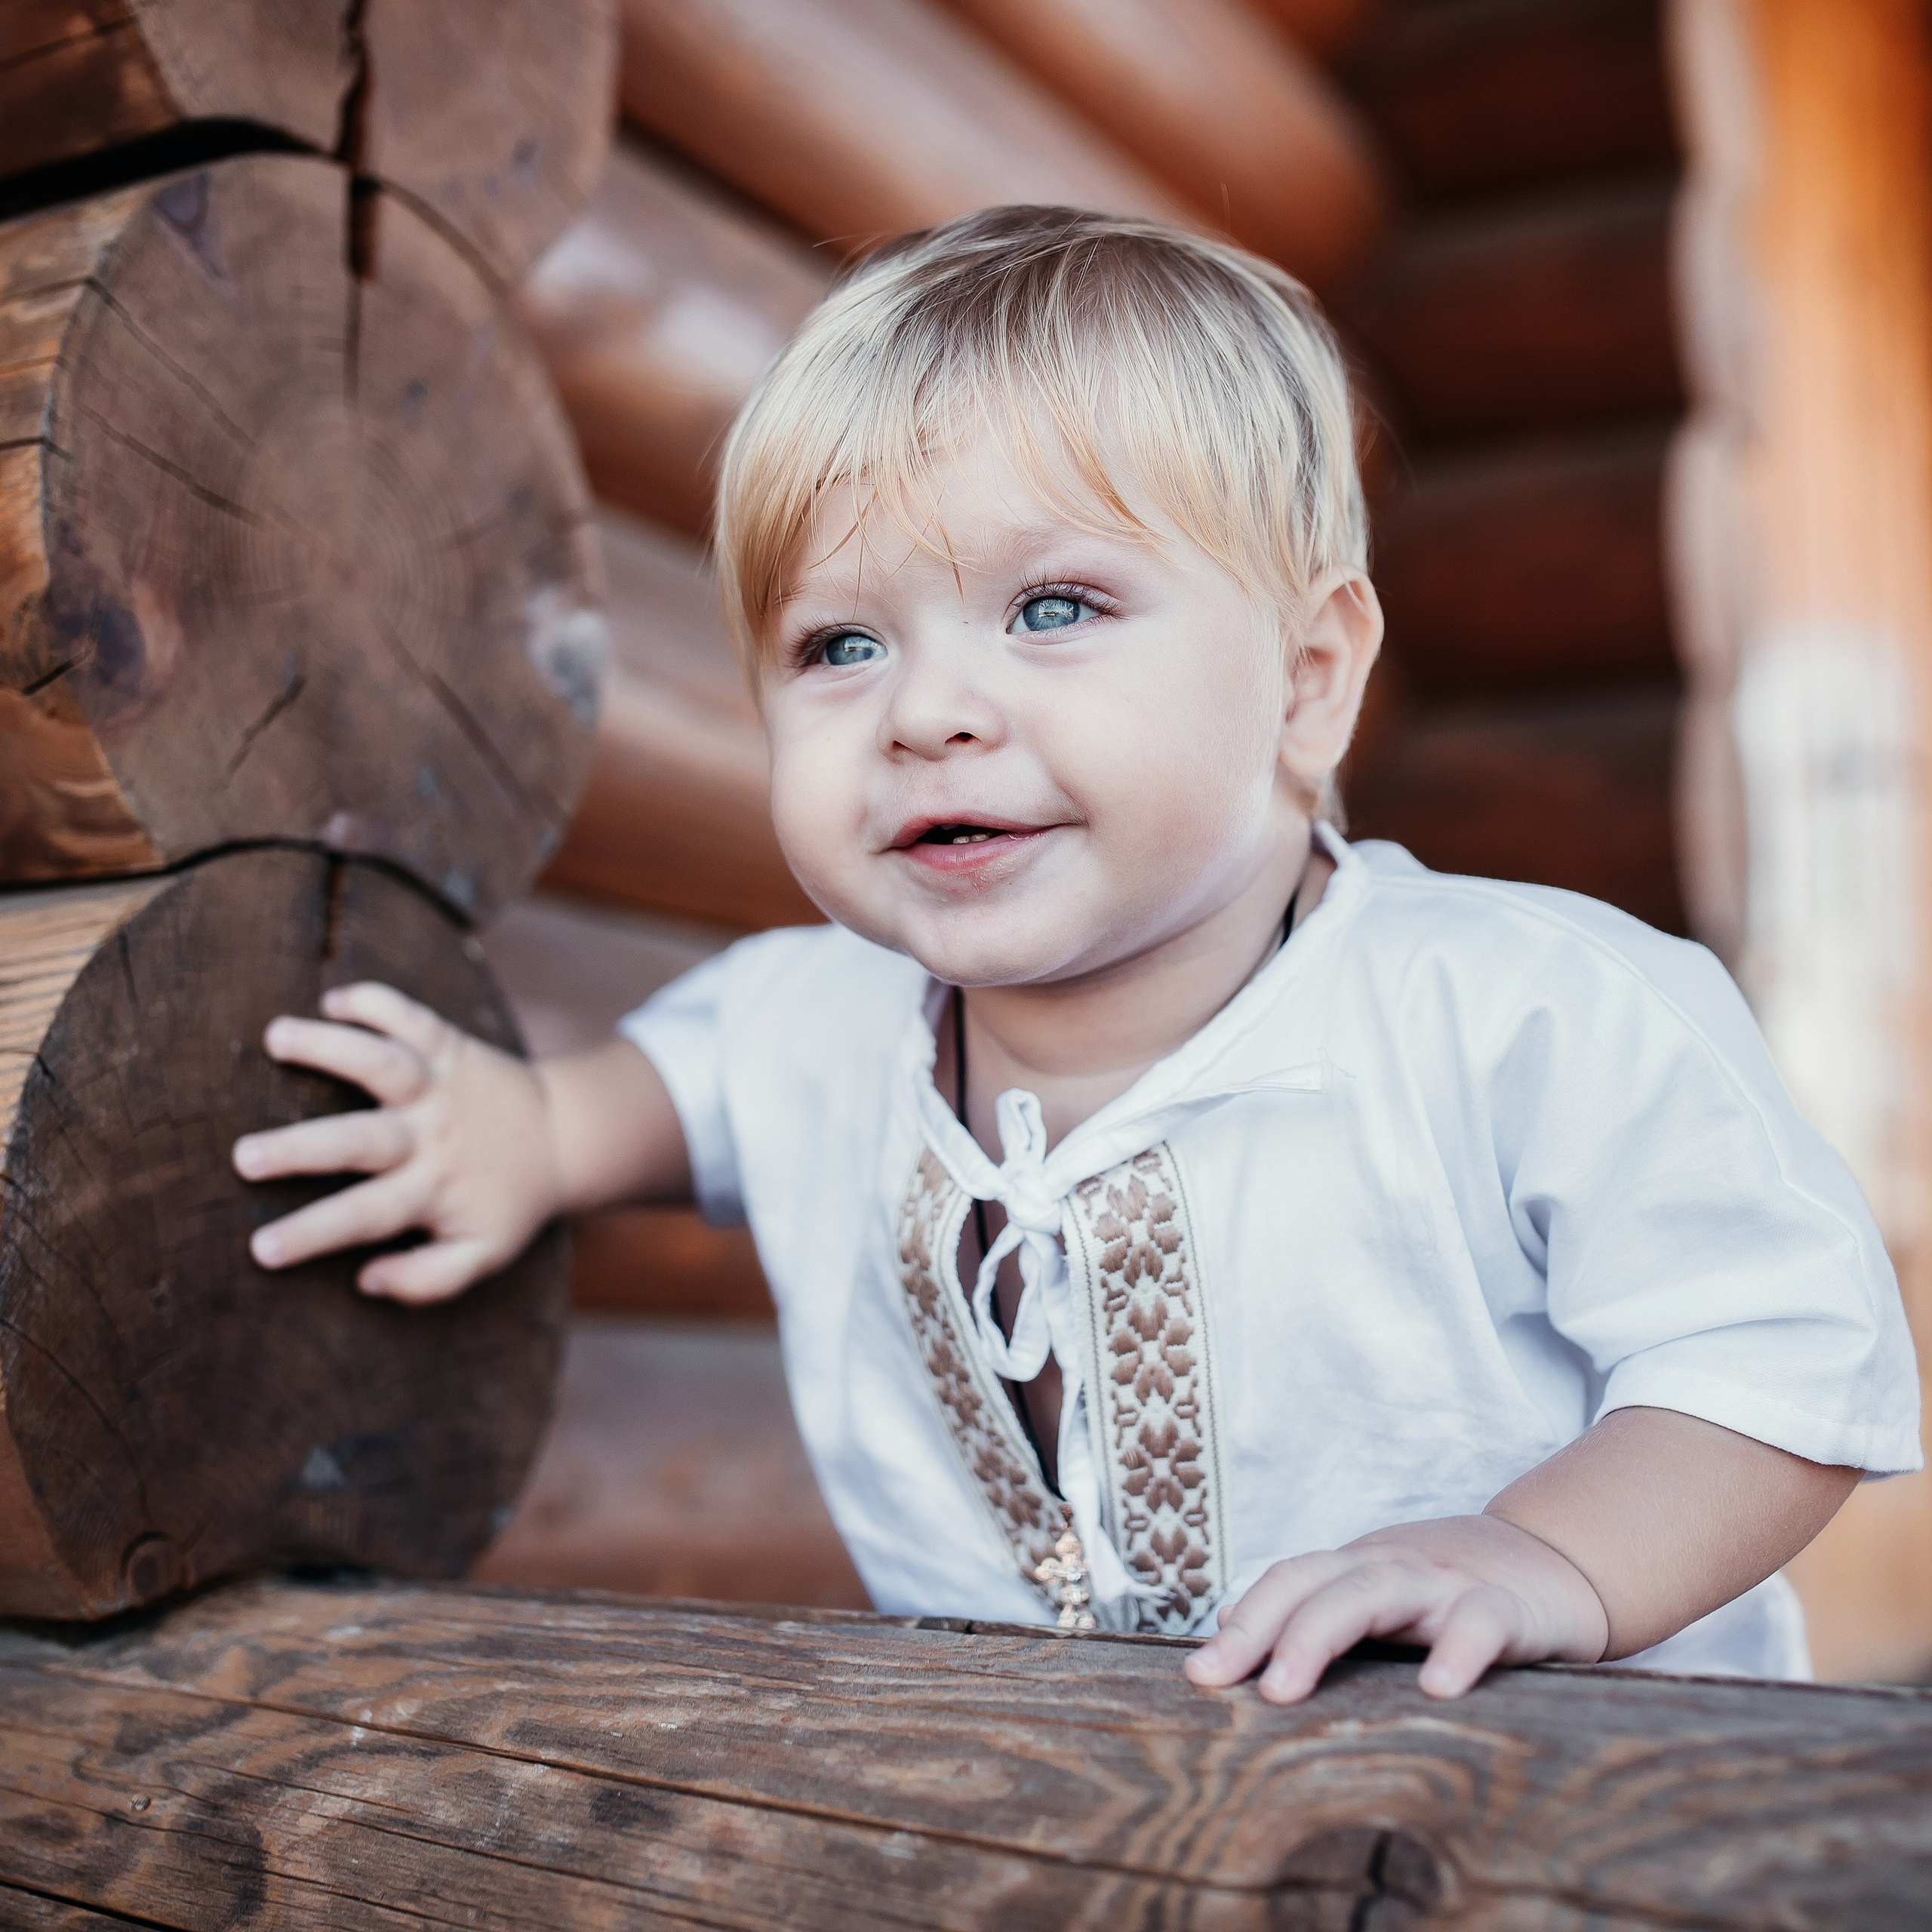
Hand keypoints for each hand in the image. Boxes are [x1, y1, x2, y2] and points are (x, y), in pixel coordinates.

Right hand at [232, 982, 559, 1302]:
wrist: (566, 1135)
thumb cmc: (507, 1201)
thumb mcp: (483, 1253)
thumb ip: (429, 1279)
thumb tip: (367, 1279)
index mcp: (432, 1191)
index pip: (364, 1217)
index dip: (312, 1234)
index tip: (259, 1249)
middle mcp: (431, 1136)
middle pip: (361, 1141)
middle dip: (302, 1148)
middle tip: (243, 1156)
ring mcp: (440, 1086)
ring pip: (384, 1063)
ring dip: (332, 1047)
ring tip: (276, 1037)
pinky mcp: (451, 1045)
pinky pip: (413, 1016)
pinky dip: (375, 1002)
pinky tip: (334, 999)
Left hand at [1182, 1514, 1609, 1703]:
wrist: (1556, 1560)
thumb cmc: (1450, 1593)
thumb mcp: (1378, 1597)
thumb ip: (1313, 1612)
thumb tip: (1227, 1634)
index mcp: (1357, 1570)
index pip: (1287, 1582)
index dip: (1241, 1622)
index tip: (1196, 1674)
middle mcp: (1392, 1568)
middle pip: (1313, 1583)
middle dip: (1259, 1630)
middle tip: (1214, 1683)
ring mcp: (1446, 1583)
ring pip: (1373, 1590)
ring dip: (1321, 1634)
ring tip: (1284, 1690)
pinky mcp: (1508, 1606)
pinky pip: (1479, 1621)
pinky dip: (1457, 1648)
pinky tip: (1437, 1687)